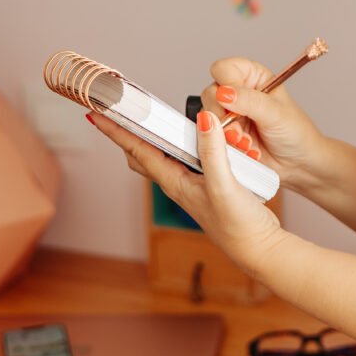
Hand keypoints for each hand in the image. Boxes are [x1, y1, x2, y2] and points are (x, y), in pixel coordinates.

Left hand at [86, 110, 284, 276]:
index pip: (138, 151)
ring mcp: (192, 183)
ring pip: (164, 154)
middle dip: (126, 131)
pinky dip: (182, 141)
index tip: (98, 113)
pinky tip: (195, 134)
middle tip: (116, 109)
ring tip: (146, 114)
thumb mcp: (224, 185)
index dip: (117, 131)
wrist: (257, 247)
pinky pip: (186, 157)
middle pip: (142, 153)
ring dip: (153, 135)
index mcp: (174, 182)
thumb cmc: (238, 224)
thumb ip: (213, 151)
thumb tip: (203, 118)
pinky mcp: (208, 182)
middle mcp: (178, 182)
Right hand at [201, 57, 325, 192]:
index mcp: (252, 77)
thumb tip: (224, 93)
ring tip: (248, 142)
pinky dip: (227, 146)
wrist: (298, 162)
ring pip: (209, 118)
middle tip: (240, 129)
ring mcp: (230, 114)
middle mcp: (238, 92)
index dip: (225, 85)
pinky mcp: (225, 134)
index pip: (223, 69)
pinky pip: (212, 137)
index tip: (235, 102)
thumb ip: (249, 101)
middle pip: (210, 94)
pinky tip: (246, 149)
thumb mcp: (275, 113)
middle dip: (223, 116)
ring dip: (227, 134)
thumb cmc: (295, 132)